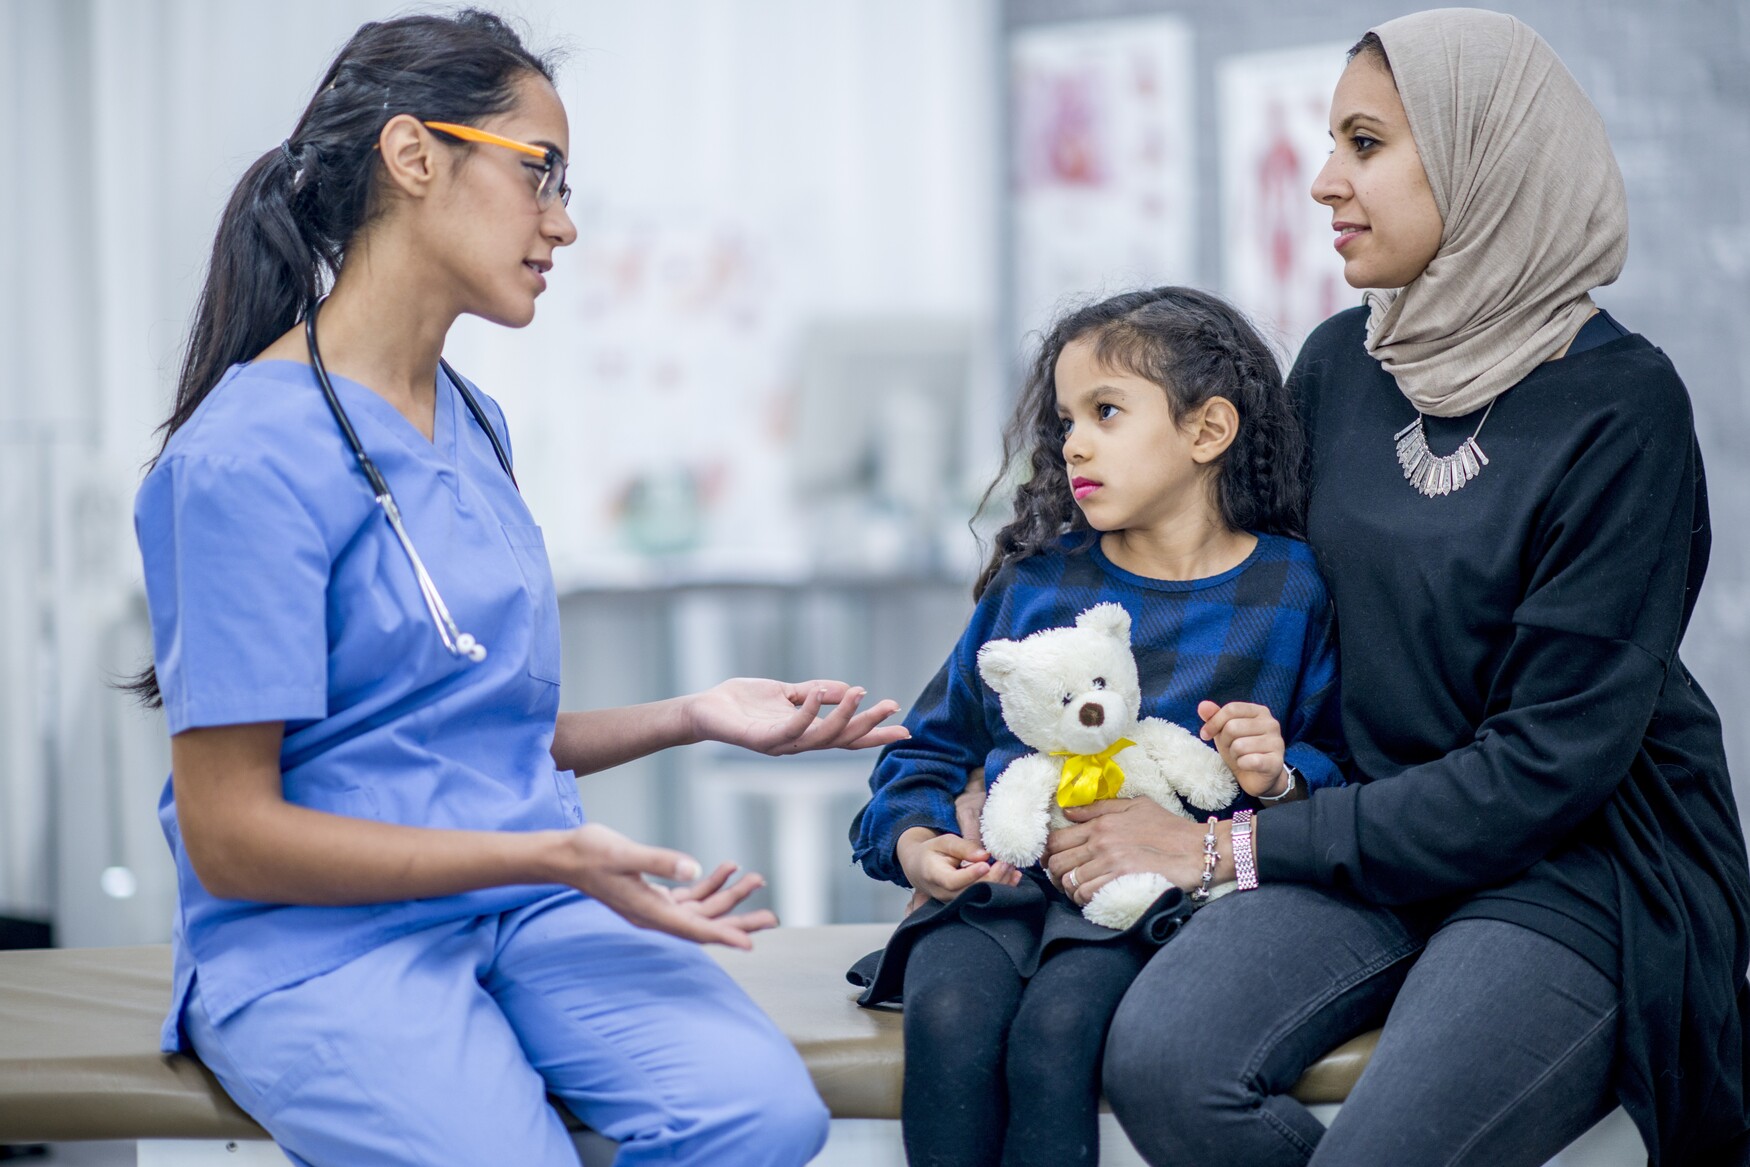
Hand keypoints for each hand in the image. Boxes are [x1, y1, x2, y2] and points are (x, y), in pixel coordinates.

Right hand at [553, 823, 773, 948]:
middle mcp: (656, 915)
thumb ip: (661, 861)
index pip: (695, 930)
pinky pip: (689, 896)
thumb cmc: (591, 853)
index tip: (751, 943)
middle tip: (772, 917)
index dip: (724, 936)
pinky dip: (709, 884)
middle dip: (739, 920)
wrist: (565, 855)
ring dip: (729, 896)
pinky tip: (726, 868)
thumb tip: (694, 868)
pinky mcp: (654, 894)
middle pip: (706, 925)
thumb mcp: (626, 853)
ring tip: (757, 880)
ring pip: (702, 909)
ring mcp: (655, 906)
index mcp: (650, 911)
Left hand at [687, 678, 907, 755]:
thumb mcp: (787, 692)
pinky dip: (808, 712)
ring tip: (860, 694)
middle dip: (869, 725)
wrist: (704, 709)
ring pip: (822, 737)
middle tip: (893, 707)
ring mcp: (780, 744)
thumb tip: (850, 688)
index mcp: (805, 732)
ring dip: (843, 716)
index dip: (874, 733)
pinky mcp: (761, 739)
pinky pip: (791, 728)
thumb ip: (816, 691)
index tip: (905, 728)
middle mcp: (797, 743)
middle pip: (841, 740)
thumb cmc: (743, 702)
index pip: (846, 736)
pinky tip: (817, 692)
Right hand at [904, 769, 1014, 913]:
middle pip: (970, 892)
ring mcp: (954, 902)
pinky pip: (983, 898)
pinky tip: (1014, 877)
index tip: (986, 863)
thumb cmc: (932, 852)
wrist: (920, 868)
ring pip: (979, 898)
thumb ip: (963, 847)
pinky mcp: (964, 903)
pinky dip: (1001, 888)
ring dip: (999, 883)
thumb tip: (984, 855)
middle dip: (992, 877)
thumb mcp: (944, 842)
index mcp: (934, 875)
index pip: (953, 881)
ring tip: (1012, 867)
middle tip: (1006, 862)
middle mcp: (944, 894)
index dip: (970, 875)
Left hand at [1044, 798, 1232, 906]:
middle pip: (1057, 862)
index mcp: (1101, 823)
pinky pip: (1086, 894)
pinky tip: (1091, 898)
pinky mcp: (1121, 879)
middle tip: (1064, 879)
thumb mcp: (1136, 806)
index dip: (1047, 853)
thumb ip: (1100, 807)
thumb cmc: (1169, 827)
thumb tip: (1068, 811)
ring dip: (1069, 889)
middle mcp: (1100, 841)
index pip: (1056, 839)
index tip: (1050, 861)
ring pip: (1069, 881)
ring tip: (1078, 890)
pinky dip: (1083, 899)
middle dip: (1055, 874)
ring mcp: (1110, 861)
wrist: (1197, 849)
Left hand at [1198, 700, 1288, 797]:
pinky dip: (1242, 764)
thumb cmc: (1240, 749)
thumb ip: (1214, 716)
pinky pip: (1249, 761)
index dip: (1214, 722)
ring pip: (1239, 745)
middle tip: (1231, 749)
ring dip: (1234, 755)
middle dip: (1225, 741)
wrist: (1257, 777)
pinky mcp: (1276, 762)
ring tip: (1241, 757)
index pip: (1231, 709)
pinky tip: (1247, 765)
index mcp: (1259, 711)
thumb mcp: (1224, 731)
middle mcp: (1271, 724)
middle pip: (1233, 727)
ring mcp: (1276, 742)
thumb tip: (1203, 705)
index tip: (1205, 735)